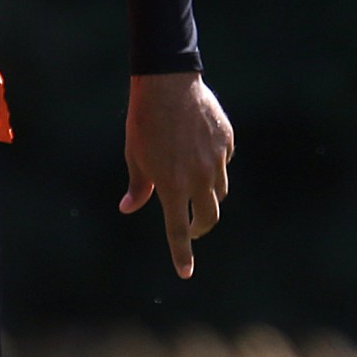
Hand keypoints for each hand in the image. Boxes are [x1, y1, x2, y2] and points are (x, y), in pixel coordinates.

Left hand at [119, 72, 233, 279]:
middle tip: (192, 227)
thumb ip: (138, 187)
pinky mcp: (227, 142)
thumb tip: (128, 208)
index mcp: (172, 185)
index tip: (186, 273)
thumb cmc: (144, 122)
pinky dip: (215, 165)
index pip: (177, 230)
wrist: (167, 84)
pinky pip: (224, 162)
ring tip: (193, 186)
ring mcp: (217, 160)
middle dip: (200, 227)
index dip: (181, 254)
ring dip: (208, 196)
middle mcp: (199, 177)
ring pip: (219, 191)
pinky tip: (201, 151)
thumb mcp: (135, 156)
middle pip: (208, 217)